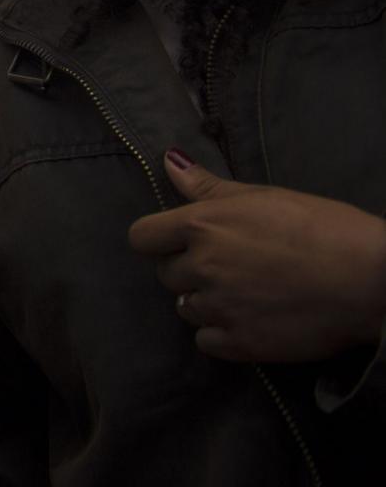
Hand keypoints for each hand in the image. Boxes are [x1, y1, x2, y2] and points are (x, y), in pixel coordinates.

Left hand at [127, 149, 385, 362]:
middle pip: (167, 274)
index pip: (142, 237)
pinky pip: (206, 341)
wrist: (373, 280)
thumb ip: (207, 186)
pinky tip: (249, 320)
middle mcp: (202, 266)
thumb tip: (168, 160)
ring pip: (186, 308)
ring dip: (206, 302)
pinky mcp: (241, 344)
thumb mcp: (263, 197)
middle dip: (190, 270)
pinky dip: (221, 334)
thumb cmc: (324, 228)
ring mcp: (220, 308)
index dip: (159, 239)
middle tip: (230, 267)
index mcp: (202, 225)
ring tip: (246, 293)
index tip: (181, 241)